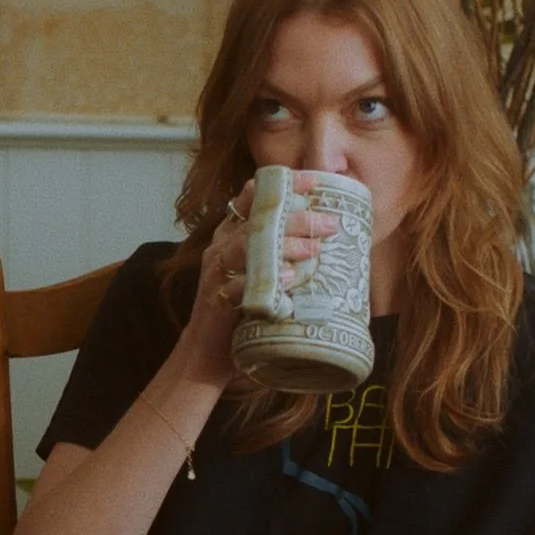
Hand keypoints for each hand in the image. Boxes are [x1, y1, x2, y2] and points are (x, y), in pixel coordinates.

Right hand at [180, 178, 340, 386]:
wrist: (206, 354)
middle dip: (295, 217)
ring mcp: (216, 273)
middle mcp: (221, 248)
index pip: (253, 197)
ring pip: (248, 245)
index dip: (283, 185)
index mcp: (230, 235)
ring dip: (284, 245)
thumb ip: (279, 254)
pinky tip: (289, 279)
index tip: (315, 181)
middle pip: (256, 218)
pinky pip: (240, 283)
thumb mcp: (259, 274)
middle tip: (328, 223)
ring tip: (314, 249)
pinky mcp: (217, 299)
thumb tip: (324, 241)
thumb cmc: (240, 311)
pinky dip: (267, 279)